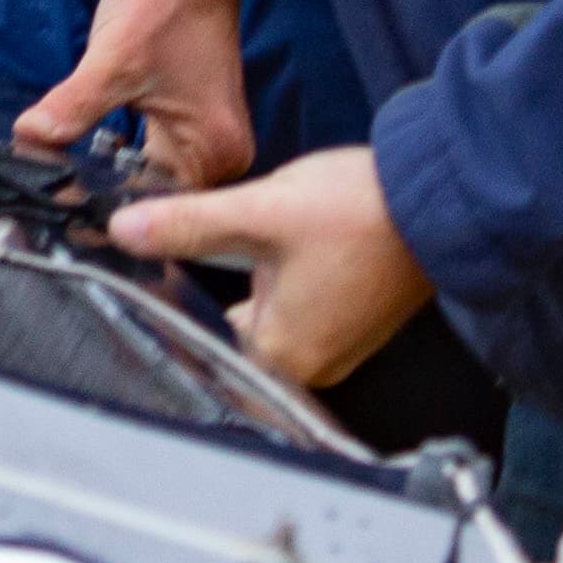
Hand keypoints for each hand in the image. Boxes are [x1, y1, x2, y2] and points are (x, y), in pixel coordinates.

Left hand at [16, 0, 272, 192]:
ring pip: (149, 180)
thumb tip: (28, 140)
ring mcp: (209, 141)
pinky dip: (120, 159)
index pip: (150, 210)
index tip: (53, 217)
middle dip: (100, 200)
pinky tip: (82, 160)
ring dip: (106, 180)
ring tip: (56, 184)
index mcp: (210, 153)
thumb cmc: (165, 0)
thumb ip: (73, 107)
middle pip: (152, 201)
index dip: (100, 214)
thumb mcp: (113, 58)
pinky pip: (153, 156)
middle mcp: (221, 159)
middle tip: (45, 205)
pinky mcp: (195, 123)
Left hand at [113, 146, 434, 391]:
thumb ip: (187, 225)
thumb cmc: (359, 212)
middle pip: (232, 334)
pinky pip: (297, 311)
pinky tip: (275, 252)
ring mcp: (334, 345)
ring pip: (265, 320)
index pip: (202, 347)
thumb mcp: (259, 211)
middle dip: (214, 296)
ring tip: (240, 250)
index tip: (148, 287)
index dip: (173, 312)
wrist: (437, 198)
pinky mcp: (351, 321)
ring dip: (249, 289)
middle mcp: (309, 365)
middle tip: (193, 259)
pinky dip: (279, 285)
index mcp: (281, 354)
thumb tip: (125, 231)